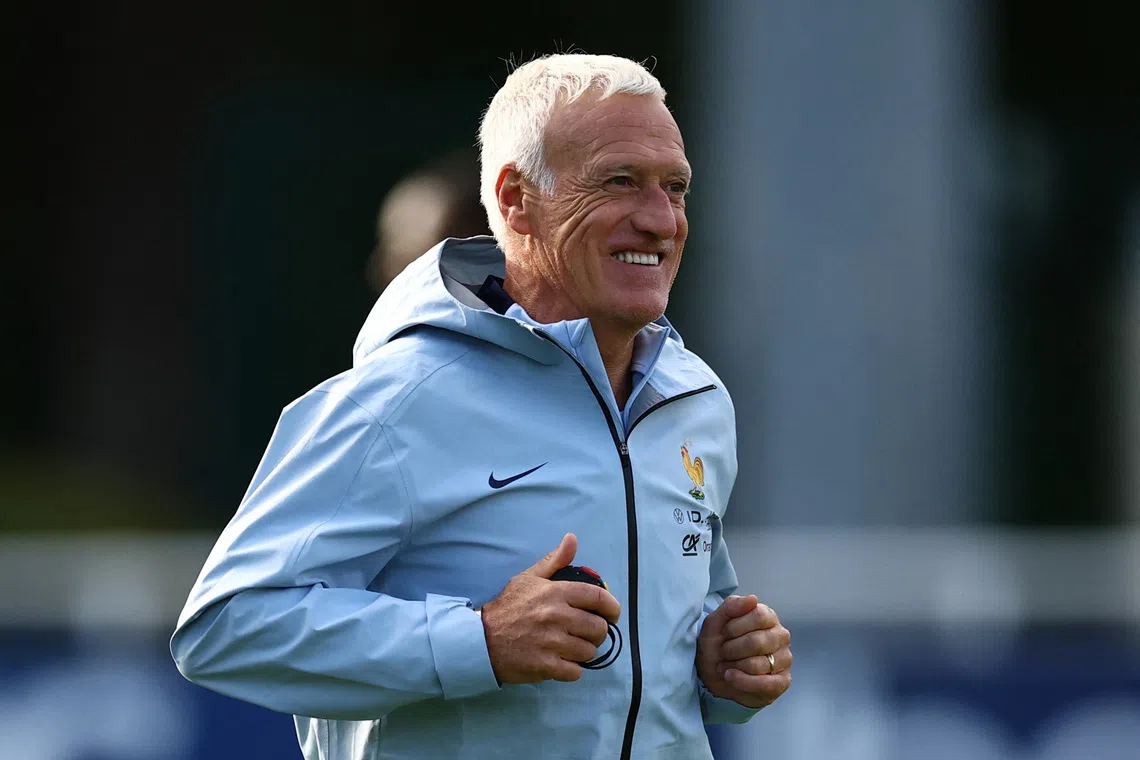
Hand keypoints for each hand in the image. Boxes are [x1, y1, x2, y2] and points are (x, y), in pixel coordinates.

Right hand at [479, 533, 621, 684]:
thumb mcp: (528, 578)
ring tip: (571, 647)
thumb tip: (572, 539)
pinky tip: (561, 662)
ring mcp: (551, 643)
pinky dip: (572, 669)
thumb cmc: (507, 607)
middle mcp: (556, 616)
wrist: (481, 639)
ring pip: (589, 651)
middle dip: (598, 632)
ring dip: (584, 651)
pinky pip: (575, 672)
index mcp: (555, 593)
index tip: (613, 614)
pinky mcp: (545, 666)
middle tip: (587, 633)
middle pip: (598, 628)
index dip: (612, 607)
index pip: (598, 598)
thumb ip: (554, 561)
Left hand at [696, 594, 791, 708]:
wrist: (712, 672)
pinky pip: (767, 684)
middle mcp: (781, 636)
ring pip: (760, 664)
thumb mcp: (716, 622)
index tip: (724, 633)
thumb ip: (731, 607)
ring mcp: (784, 659)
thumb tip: (753, 599)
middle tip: (723, 652)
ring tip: (725, 666)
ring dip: (734, 666)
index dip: (735, 626)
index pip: (759, 616)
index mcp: (768, 616)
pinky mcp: (782, 681)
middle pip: (758, 642)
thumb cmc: (717, 643)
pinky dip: (744, 682)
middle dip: (732, 649)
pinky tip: (731, 677)